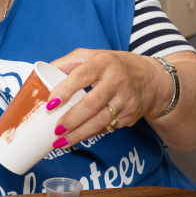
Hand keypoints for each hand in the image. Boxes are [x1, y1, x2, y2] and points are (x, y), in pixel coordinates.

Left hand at [45, 49, 169, 148]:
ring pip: (100, 120)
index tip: (50, 103)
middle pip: (92, 103)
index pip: (82, 76)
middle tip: (56, 129)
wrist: (154, 80)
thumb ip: (67, 63)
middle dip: (72, 119)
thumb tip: (41, 74)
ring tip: (60, 141)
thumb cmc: (115, 66)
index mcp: (104, 63)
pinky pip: (106, 127)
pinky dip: (90, 134)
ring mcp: (126, 100)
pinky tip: (76, 138)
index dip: (65, 90)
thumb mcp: (93, 56)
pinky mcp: (130, 116)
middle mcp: (117, 81)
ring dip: (79, 133)